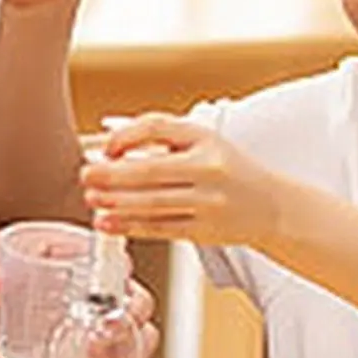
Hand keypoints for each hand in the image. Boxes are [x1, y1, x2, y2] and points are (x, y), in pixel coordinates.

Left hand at [0, 229, 160, 357]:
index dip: (121, 282)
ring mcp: (82, 324)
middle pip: (133, 303)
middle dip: (129, 323)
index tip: (109, 301)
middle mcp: (87, 288)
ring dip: (126, 353)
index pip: (115, 263)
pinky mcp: (69, 357)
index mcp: (71, 252)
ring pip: (128, 338)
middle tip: (101, 340)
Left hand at [81, 115, 282, 247]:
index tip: (105, 148)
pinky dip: (130, 226)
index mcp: (205, 138)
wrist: (271, 206)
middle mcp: (208, 168)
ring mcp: (207, 202)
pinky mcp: (204, 230)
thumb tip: (108, 142)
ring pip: (151, 203)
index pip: (157, 127)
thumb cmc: (229, 170)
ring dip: (115, 203)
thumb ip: (159, 139)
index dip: (125, 136)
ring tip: (93, 200)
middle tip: (86, 176)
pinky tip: (109, 223)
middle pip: (149, 170)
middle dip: (111, 175)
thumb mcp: (203, 143)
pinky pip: (160, 228)